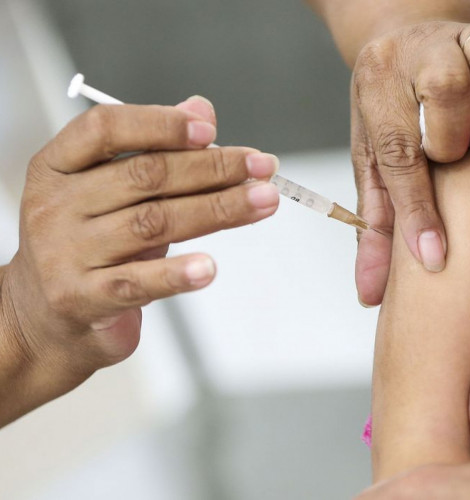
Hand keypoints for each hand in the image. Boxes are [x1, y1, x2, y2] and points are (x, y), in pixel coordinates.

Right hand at [0, 97, 278, 423]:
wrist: (48, 314)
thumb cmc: (90, 243)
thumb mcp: (112, 191)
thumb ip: (155, 150)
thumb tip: (200, 109)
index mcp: (58, 166)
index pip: (104, 128)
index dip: (160, 123)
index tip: (211, 130)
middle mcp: (56, 205)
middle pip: (145, 176)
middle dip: (213, 168)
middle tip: (262, 167)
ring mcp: (65, 253)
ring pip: (154, 223)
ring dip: (218, 209)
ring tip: (263, 201)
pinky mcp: (82, 298)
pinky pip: (138, 282)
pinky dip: (178, 273)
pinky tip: (210, 268)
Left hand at [351, 22, 469, 304]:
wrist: (412, 43)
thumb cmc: (392, 112)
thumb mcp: (374, 163)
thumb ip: (377, 226)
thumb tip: (369, 295)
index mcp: (376, 83)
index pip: (397, 151)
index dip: (417, 210)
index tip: (433, 258)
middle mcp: (416, 50)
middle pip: (446, 98)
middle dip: (456, 142)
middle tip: (455, 154)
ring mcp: (460, 35)